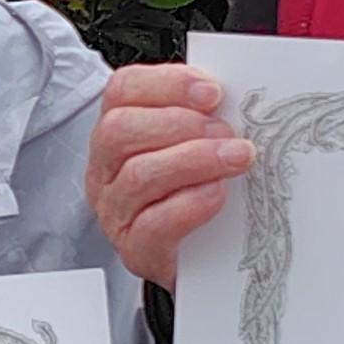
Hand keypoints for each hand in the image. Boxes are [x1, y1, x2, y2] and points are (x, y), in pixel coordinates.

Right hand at [85, 64, 252, 286]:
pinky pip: (153, 224)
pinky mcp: (135, 250)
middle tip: (225, 131)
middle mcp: (106, 169)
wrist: (201, 259)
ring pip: (139, 176)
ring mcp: (115, 211)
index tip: (212, 92)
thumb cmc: (194, 194)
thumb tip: (236, 97)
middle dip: (180, 124)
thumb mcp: (194, 144)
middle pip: (120, 130)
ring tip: (235, 158)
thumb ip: (204, 117)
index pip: (123, 90)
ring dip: (195, 161)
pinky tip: (216, 194)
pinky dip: (189, 204)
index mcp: (118, 133)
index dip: (167, 84)